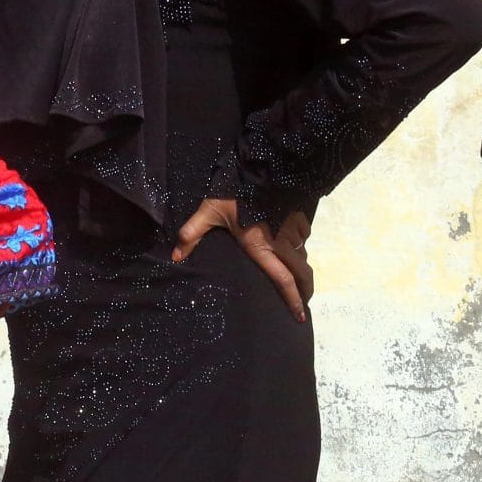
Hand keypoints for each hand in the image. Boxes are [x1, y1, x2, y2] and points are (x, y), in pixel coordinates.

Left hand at [172, 200, 314, 322]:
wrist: (261, 166)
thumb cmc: (233, 192)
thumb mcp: (208, 212)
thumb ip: (192, 234)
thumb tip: (176, 257)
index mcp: (261, 247)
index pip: (282, 280)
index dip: (293, 300)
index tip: (299, 315)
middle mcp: (281, 242)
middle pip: (302, 273)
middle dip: (306, 290)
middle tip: (304, 303)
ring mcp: (292, 229)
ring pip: (303, 254)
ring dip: (301, 268)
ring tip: (297, 276)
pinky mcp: (299, 216)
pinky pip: (304, 236)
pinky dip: (300, 243)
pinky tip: (294, 243)